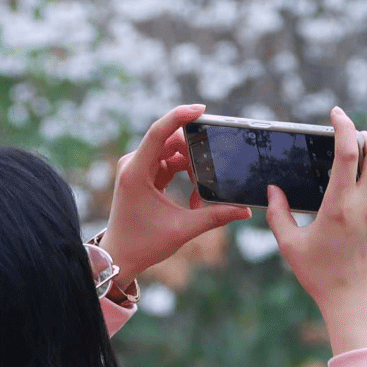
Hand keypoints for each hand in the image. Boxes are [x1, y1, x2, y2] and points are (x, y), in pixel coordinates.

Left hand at [99, 104, 250, 279]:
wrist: (120, 257)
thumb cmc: (143, 244)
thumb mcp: (183, 230)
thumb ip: (215, 216)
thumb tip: (245, 211)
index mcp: (136, 172)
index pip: (158, 132)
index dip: (180, 116)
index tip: (201, 110)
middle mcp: (133, 164)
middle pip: (169, 141)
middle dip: (195, 154)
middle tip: (213, 172)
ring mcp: (136, 168)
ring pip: (171, 152)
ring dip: (191, 168)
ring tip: (201, 195)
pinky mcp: (142, 175)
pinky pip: (167, 163)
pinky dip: (184, 175)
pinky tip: (195, 197)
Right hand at [265, 107, 366, 354]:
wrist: (357, 305)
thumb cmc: (320, 277)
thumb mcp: (290, 246)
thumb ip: (277, 214)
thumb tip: (273, 190)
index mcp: (340, 206)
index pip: (348, 152)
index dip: (344, 125)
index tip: (336, 113)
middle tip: (352, 136)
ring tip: (361, 158)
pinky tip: (361, 199)